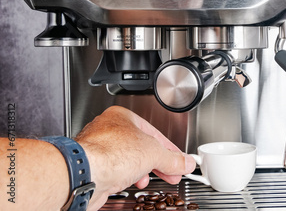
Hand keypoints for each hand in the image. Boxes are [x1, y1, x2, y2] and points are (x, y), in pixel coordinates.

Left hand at [75, 106, 195, 210]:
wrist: (84, 175)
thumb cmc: (110, 154)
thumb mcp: (154, 153)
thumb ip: (172, 159)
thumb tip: (184, 162)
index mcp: (122, 117)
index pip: (152, 132)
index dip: (169, 148)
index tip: (178, 159)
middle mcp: (107, 130)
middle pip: (139, 147)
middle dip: (156, 162)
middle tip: (170, 171)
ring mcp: (98, 150)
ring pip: (126, 160)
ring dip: (141, 171)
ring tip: (148, 180)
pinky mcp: (92, 169)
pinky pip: (115, 172)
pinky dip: (125, 178)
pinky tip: (131, 184)